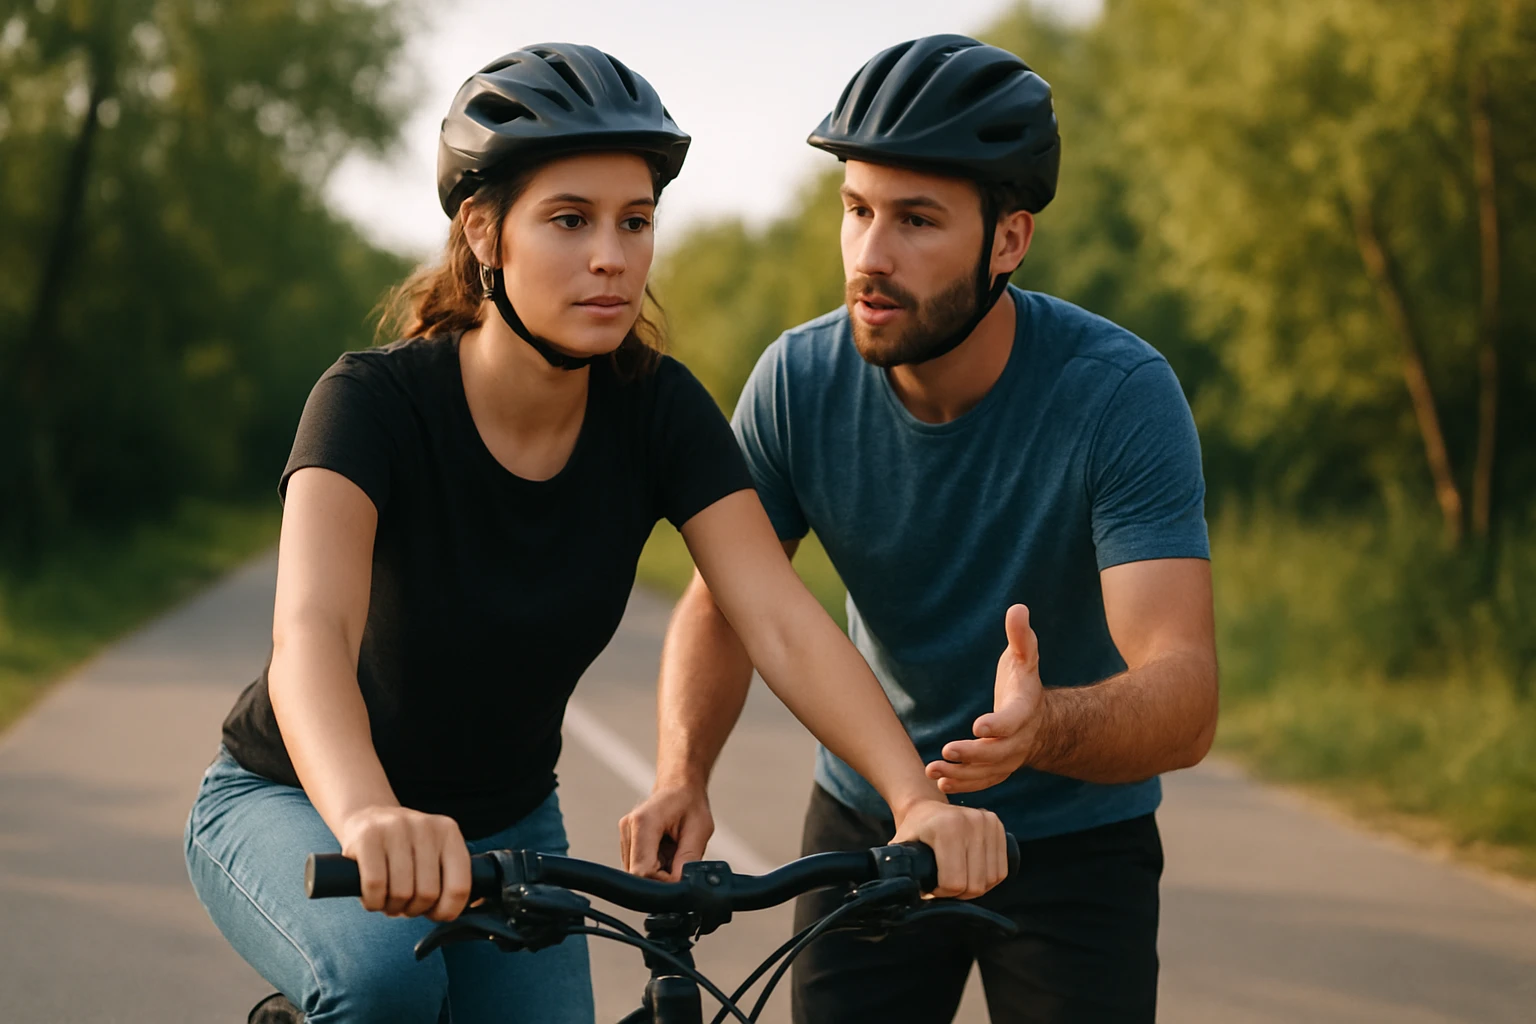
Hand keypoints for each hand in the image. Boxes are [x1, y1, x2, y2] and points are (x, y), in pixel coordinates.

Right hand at [338, 804, 470, 921]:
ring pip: (401, 893)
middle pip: (428, 894)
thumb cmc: (403, 850)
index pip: (459, 887)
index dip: (446, 911)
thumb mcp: (433, 855)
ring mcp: (396, 828)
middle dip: (414, 909)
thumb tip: (449, 913)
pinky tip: (373, 896)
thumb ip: (447, 879)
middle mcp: (425, 827)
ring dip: (392, 907)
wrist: (366, 818)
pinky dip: (373, 901)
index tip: (433, 914)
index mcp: (448, 833)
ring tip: (388, 898)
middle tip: (404, 903)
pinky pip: (375, 885)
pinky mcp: (368, 836)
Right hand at [620, 783, 714, 880]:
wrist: (680, 787)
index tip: (681, 877)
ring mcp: (624, 835)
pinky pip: (638, 866)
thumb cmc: (691, 803)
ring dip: (658, 872)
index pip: (643, 871)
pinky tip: (666, 853)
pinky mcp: (627, 841)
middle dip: (661, 878)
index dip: (663, 882)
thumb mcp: (700, 830)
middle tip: (680, 865)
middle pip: (637, 874)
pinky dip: (654, 867)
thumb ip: (688, 858)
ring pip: (637, 873)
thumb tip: (680, 886)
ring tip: (673, 854)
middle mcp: (628, 828)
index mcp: (644, 822)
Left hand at [891, 799, 1007, 898]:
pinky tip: (973, 875)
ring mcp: (987, 822)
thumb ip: (899, 869)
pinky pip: (1001, 870)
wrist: (926, 805)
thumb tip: (898, 893)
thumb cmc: (912, 831)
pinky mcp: (997, 825)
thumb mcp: (901, 847)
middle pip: (975, 884)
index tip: (931, 886)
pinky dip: (988, 880)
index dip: (941, 893)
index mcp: (947, 828)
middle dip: (958, 894)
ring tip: (957, 880)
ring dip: (974, 888)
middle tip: (944, 886)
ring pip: (991, 880)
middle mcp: (971, 822)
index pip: (954, 882)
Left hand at [926, 604, 1043, 794]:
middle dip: (972, 754)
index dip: (998, 725)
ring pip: (988, 772)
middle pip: (998, 752)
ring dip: (961, 775)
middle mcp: (1020, 739)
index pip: (1014, 720)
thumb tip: (1017, 608)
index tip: (978, 727)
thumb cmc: (1023, 679)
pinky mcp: (998, 769)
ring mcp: (1010, 757)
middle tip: (946, 751)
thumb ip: (1021, 636)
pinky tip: (941, 782)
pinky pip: (983, 781)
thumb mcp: (1024, 656)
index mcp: (1025, 709)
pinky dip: (963, 784)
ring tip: (933, 771)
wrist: (1038, 717)